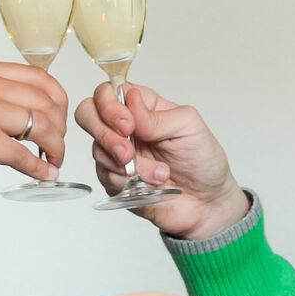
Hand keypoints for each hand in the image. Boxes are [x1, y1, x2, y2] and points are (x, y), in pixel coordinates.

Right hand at [0, 60, 70, 198]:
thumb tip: (36, 108)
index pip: (39, 78)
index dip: (58, 101)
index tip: (59, 119)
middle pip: (45, 102)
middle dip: (60, 128)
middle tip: (57, 146)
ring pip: (42, 126)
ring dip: (55, 148)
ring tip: (52, 160)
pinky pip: (25, 155)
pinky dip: (39, 168)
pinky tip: (43, 174)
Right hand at [74, 81, 248, 238]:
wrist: (207, 203)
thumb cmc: (203, 161)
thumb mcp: (188, 127)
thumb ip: (155, 115)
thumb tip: (130, 100)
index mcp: (142, 107)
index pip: (108, 92)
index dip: (109, 105)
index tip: (128, 124)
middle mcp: (125, 127)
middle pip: (87, 114)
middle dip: (104, 134)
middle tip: (127, 151)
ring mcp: (117, 153)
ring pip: (97, 149)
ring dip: (130, 165)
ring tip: (160, 173)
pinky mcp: (114, 179)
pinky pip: (105, 175)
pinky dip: (129, 181)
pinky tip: (152, 185)